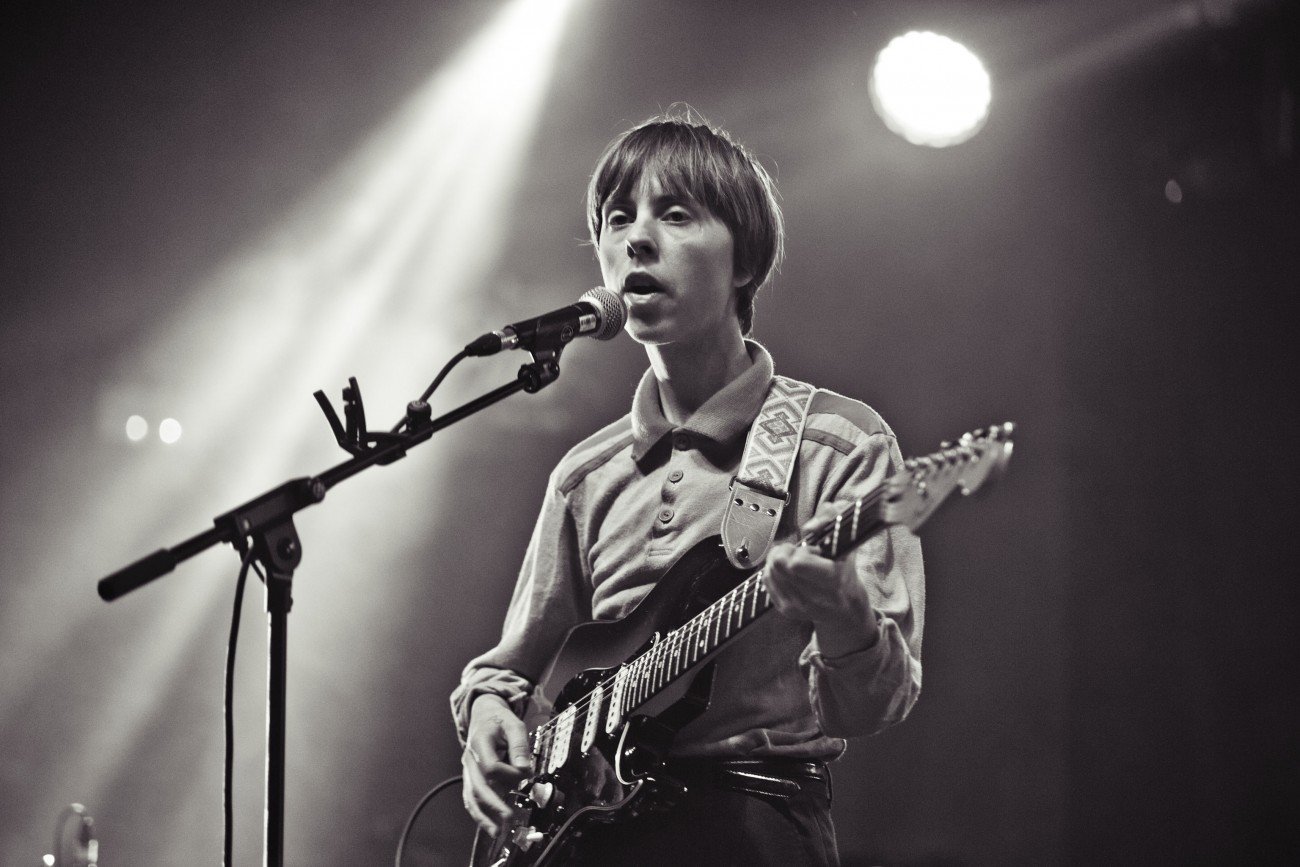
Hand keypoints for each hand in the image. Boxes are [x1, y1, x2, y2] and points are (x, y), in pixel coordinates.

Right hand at [461, 694, 532, 836]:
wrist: (482, 715)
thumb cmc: (499, 720)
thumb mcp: (514, 724)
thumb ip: (519, 745)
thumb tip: (525, 769)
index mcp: (479, 742)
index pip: (491, 766)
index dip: (509, 773)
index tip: (525, 771)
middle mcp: (469, 758)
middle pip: (478, 786)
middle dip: (493, 805)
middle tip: (508, 819)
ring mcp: (468, 769)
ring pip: (471, 796)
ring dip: (483, 816)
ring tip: (496, 833)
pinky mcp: (470, 777)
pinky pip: (470, 797)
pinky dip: (478, 813)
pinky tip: (488, 826)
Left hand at [764, 503, 879, 657]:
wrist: (845, 607)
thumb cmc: (844, 566)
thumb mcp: (846, 535)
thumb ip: (832, 516)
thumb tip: (809, 527)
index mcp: (833, 580)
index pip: (797, 564)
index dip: (800, 551)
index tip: (812, 550)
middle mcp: (815, 598)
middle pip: (779, 565)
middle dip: (786, 552)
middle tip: (799, 552)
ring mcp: (798, 607)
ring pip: (770, 572)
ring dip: (779, 560)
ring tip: (795, 561)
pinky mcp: (786, 610)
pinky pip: (766, 580)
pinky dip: (774, 570)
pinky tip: (788, 571)